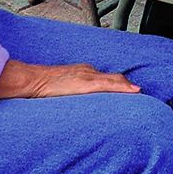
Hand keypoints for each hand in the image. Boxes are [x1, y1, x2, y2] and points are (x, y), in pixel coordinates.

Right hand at [0, 59, 137, 100]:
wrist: (32, 80)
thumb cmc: (41, 86)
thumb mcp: (59, 88)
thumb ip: (69, 93)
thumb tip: (72, 102)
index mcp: (82, 72)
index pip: (106, 77)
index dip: (119, 84)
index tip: (129, 90)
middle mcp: (88, 71)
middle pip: (114, 77)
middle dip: (126, 84)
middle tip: (139, 92)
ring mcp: (88, 76)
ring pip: (115, 80)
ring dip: (128, 86)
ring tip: (140, 93)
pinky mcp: (86, 83)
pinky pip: (110, 85)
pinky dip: (124, 88)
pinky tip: (134, 91)